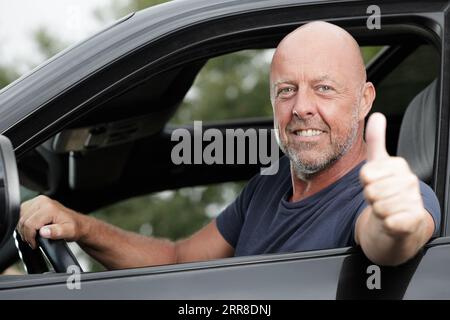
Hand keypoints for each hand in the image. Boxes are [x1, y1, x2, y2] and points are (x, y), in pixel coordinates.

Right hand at [18, 195, 85, 248]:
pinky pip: (22, 213)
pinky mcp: (35, 203)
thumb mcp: (68, 232)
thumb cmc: (74, 227)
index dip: (30, 237)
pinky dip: (24, 223)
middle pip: (23, 220)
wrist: (77, 223)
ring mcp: (38, 201)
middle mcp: (42, 201)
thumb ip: (56, 232)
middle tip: (33, 241)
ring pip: (21, 217)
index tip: (34, 244)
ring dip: (24, 228)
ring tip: (33, 236)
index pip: (30, 224)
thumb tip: (44, 232)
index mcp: (49, 207)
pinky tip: (32, 228)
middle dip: (26, 234)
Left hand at [359, 113, 427, 237]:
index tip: (374, 184)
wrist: (397, 221)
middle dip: (371, 198)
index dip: (365, 183)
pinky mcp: (414, 219)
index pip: (366, 175)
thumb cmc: (384, 190)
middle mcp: (409, 180)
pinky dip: (386, 223)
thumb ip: (375, 140)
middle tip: (380, 199)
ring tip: (386, 208)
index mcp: (398, 165)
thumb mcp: (376, 164)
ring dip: (378, 211)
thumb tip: (377, 115)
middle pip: (371, 191)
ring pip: (378, 207)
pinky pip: (389, 221)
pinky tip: (393, 220)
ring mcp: (414, 200)